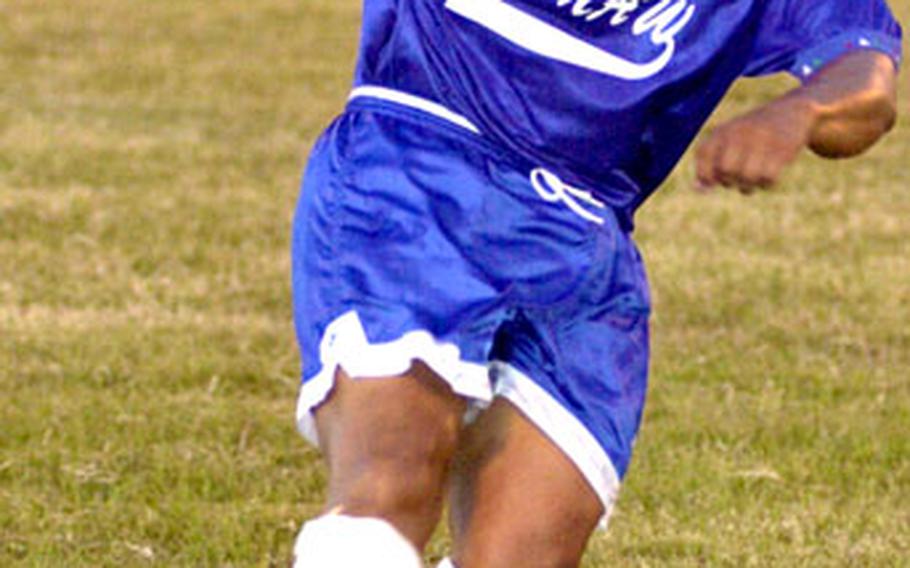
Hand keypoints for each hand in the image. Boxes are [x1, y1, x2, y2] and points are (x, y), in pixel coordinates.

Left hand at [695, 95, 816, 193]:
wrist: (792, 112)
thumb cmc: (752, 135)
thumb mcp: (728, 142)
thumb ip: (710, 163)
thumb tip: (698, 190)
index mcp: (722, 131)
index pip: (703, 155)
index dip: (705, 174)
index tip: (716, 180)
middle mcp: (739, 132)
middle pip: (725, 171)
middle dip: (730, 182)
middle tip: (737, 179)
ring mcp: (761, 139)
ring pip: (747, 177)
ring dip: (748, 186)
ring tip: (752, 181)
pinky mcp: (782, 147)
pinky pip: (768, 178)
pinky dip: (766, 184)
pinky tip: (768, 178)